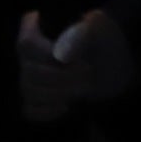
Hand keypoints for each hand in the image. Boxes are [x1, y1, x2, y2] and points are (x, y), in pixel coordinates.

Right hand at [17, 9, 136, 122]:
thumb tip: (63, 53)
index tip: (68, 55)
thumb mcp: (98, 30)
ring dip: (59, 93)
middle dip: (61, 76)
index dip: (45, 52)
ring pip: (30, 91)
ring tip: (84, 89)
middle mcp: (28, 57)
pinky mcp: (36, 102)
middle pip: (31, 71)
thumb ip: (81, 35)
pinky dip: (47, 111)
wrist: (114, 66)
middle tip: (88, 74)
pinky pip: (30, 111)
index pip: (26, 42)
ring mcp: (29, 80)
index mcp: (37, 31)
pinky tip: (67, 106)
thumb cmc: (102, 41)